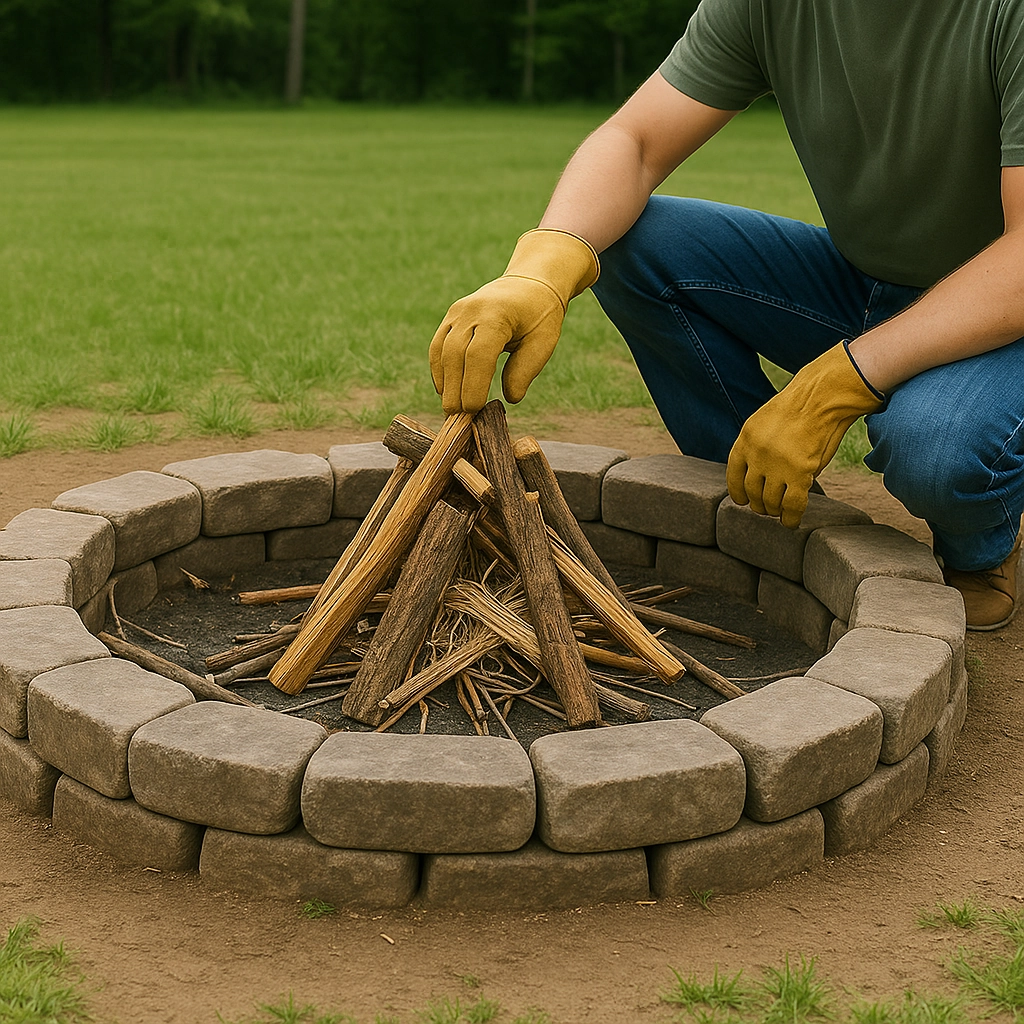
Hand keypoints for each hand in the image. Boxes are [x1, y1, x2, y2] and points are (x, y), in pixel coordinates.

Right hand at [429, 229, 598, 413]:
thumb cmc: (541, 316)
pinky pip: (438, 346)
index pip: (479, 355)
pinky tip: (445, 390)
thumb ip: (525, 370)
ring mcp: (458, 312)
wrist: (530, 283)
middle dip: (456, 389)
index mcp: (497, 315)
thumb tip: (509, 399)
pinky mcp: (451, 317)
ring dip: (446, 383)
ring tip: (452, 410)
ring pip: (443, 351)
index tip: (474, 410)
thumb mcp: (543, 343)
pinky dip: (439, 369)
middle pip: (456, 355)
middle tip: (458, 419)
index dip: (473, 385)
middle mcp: (472, 310)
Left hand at [726, 342, 883, 527]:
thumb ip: (756, 449)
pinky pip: (792, 505)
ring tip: (780, 512)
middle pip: (752, 492)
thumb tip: (758, 478)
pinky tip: (791, 523)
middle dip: (759, 505)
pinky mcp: (800, 473)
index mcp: (745, 440)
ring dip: (775, 511)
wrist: (821, 396)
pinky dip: (791, 518)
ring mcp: (777, 465)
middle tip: (766, 508)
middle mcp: (757, 455)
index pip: (733, 476)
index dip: (738, 493)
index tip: (743, 501)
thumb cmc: (798, 408)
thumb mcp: (764, 424)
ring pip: (770, 502)